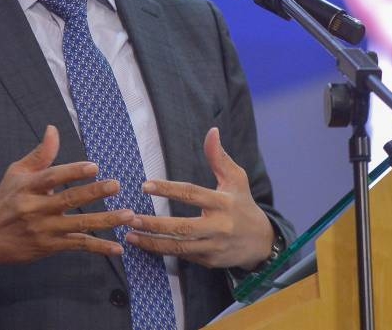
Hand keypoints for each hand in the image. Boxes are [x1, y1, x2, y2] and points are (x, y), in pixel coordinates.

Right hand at [0, 125, 132, 274]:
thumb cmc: (5, 200)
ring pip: (79, 224)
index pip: (52, 177)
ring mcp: (44, 229)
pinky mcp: (50, 246)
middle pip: (68, 200)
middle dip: (94, 193)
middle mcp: (35, 209)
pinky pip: (78, 245)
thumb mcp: (16, 174)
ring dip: (106, 220)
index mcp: (27, 187)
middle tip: (116, 185)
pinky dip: (98, 247)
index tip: (94, 166)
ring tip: (129, 214)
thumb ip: (40, 155)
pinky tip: (117, 247)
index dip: (73, 171)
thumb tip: (53, 129)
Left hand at [125, 127, 274, 269]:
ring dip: (152, 243)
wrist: (261, 241)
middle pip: (183, 227)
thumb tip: (212, 131)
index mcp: (223, 203)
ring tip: (130, 236)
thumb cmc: (242, 204)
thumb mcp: (236, 179)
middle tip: (130, 218)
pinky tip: (144, 245)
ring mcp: (214, 246)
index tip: (145, 185)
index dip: (168, 189)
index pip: (192, 194)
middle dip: (155, 224)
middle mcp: (219, 226)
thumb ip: (219, 157)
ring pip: (179, 247)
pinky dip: (162, 252)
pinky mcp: (209, 261)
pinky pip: (182, 257)